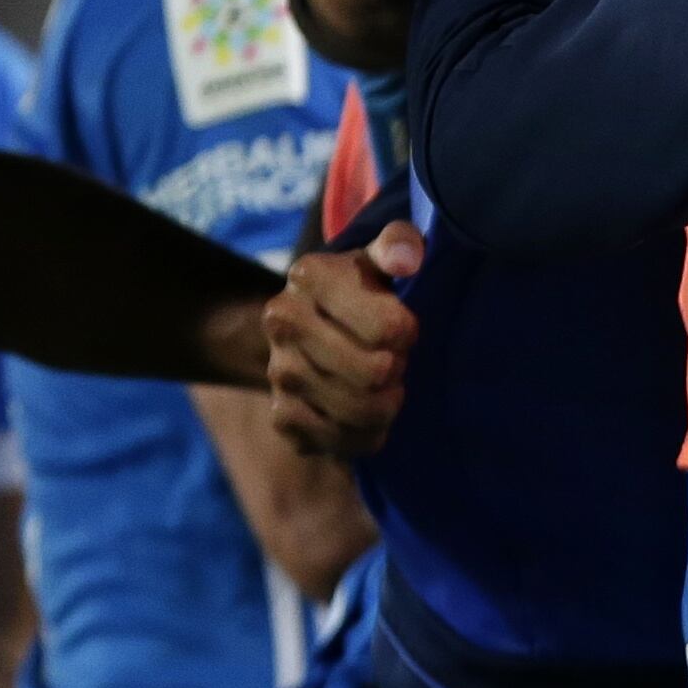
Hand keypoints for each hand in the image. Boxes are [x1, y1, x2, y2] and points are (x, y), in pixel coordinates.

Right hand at [268, 220, 420, 457]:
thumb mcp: (378, 257)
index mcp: (309, 275)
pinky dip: (369, 434)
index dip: (407, 331)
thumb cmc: (358, 289)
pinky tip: (368, 413)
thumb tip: (409, 259)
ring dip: (388, 404)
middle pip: (376, 373)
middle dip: (398, 368)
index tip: (400, 325)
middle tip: (394, 358)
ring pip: (364, 412)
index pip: (388, 328)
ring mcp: (278, 374)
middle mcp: (282, 322)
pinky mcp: (283, 419)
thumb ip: (400, 244)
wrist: (306, 328)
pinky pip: (345, 443)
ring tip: (384, 385)